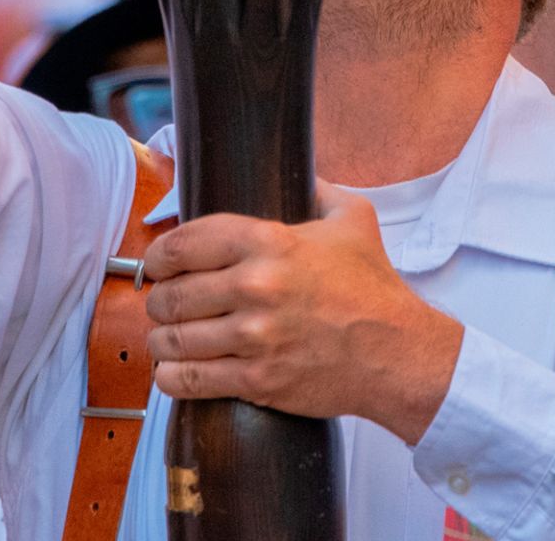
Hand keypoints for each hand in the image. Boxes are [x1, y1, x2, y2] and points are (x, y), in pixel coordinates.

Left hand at [143, 183, 464, 444]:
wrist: (397, 352)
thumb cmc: (374, 287)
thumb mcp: (354, 219)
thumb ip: (320, 190)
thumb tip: (300, 174)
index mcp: (271, 242)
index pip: (184, 243)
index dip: (158, 254)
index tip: (156, 264)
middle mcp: (256, 287)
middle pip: (171, 295)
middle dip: (161, 300)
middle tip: (167, 302)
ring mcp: (254, 337)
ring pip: (171, 339)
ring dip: (163, 338)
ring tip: (170, 336)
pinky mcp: (256, 380)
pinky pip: (187, 379)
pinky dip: (172, 376)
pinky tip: (176, 369)